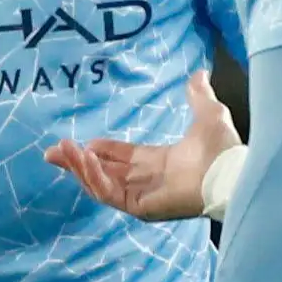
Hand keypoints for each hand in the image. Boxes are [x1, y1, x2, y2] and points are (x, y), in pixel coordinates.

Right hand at [45, 69, 242, 221]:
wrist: (231, 171)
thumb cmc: (223, 149)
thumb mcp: (208, 114)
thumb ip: (198, 96)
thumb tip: (199, 74)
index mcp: (158, 163)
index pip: (120, 159)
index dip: (99, 150)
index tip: (79, 141)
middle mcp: (146, 181)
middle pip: (102, 173)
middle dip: (75, 163)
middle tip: (51, 152)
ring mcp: (142, 196)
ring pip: (100, 184)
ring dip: (79, 167)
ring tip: (60, 151)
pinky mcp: (140, 207)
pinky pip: (109, 194)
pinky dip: (94, 177)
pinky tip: (84, 160)